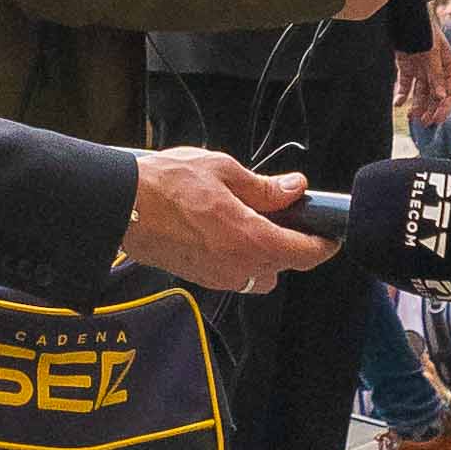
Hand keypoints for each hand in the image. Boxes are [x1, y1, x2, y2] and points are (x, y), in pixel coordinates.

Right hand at [122, 149, 333, 294]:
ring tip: (255, 225)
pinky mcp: (201, 278)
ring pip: (263, 275)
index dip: (324, 245)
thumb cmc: (165, 184)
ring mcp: (218, 277)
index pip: (304, 253)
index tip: (330, 234)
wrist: (120, 206)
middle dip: (295, 245)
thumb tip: (294, 189)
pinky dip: (244, 259)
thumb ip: (264, 187)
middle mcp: (237, 266)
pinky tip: (229, 233)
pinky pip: (237, 276)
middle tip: (288, 217)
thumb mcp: (222, 171)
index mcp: (249, 238)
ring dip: (269, 255)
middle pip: (286, 266)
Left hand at [400, 38, 450, 129]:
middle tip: (424, 123)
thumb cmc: (425, 31)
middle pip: (435, 96)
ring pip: (421, 93)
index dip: (444, 108)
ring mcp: (422, 70)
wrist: (406, 16)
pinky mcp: (407, 68)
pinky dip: (402, 95)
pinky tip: (398, 104)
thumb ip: (436, 74)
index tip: (437, 120)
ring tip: (411, 117)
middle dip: (430, 110)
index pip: (449, 93)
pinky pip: (406, 85)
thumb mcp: (432, 53)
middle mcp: (436, 71)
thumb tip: (442, 97)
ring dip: (417, 105)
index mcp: (448, 67)